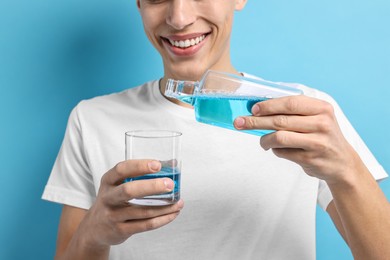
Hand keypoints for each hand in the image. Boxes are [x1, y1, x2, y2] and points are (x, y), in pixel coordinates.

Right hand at [78, 159, 183, 248]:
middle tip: (170, 184)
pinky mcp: (120, 230)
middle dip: (152, 187)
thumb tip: (172, 164)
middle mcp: (108, 197)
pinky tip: (173, 214)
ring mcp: (113, 215)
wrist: (95, 228)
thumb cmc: (113, 200)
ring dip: (164, 207)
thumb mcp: (119, 184)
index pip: (122, 169)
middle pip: (129, 190)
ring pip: (142, 211)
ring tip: (179, 202)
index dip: (140, 165)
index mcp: (108, 181)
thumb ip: (142, 173)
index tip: (158, 164)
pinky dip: (162, 219)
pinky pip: (145, 225)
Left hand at [234, 95, 358, 183]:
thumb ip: (294, 112)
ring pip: (279, 137)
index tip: (253, 108)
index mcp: (322, 108)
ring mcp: (317, 142)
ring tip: (262, 142)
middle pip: (280, 120)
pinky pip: (283, 152)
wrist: (342, 163)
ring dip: (264, 140)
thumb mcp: (317, 118)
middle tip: (239, 122)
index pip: (290, 103)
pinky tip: (276, 149)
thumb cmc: (322, 136)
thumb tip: (259, 109)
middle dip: (256, 121)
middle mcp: (322, 124)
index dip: (269, 105)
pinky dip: (275, 150)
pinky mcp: (310, 158)